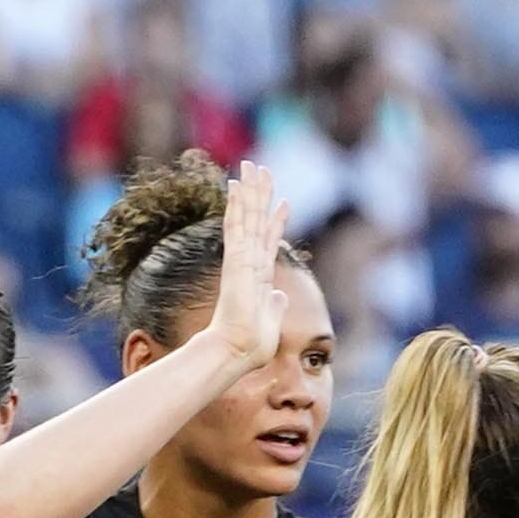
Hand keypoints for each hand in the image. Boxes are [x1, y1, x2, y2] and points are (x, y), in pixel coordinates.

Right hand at [203, 162, 289, 366]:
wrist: (236, 351)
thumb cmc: (251, 344)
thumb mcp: (271, 320)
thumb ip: (275, 304)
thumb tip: (281, 296)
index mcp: (258, 276)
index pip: (268, 241)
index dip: (276, 221)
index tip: (283, 202)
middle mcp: (248, 263)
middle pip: (255, 221)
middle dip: (258, 194)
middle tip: (259, 168)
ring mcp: (240, 260)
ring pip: (246, 217)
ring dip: (249, 191)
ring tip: (251, 166)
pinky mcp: (235, 261)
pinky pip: (236, 227)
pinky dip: (237, 205)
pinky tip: (236, 185)